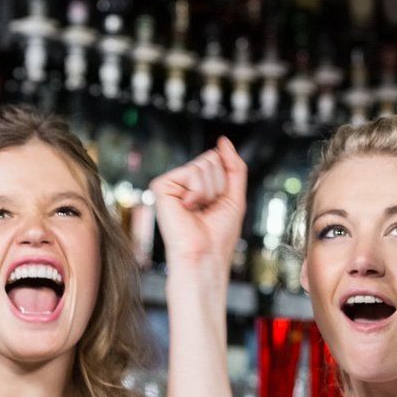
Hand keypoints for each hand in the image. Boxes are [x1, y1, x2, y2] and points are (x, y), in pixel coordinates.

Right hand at [151, 138, 248, 274]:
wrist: (204, 255)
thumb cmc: (217, 235)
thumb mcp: (234, 196)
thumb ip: (234, 166)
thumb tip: (224, 141)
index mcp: (199, 186)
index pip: (217, 160)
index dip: (225, 181)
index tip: (217, 203)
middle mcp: (184, 183)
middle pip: (211, 159)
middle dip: (218, 185)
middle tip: (207, 207)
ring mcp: (172, 184)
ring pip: (204, 164)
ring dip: (209, 191)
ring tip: (198, 209)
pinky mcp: (162, 186)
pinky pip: (192, 172)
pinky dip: (198, 191)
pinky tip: (188, 206)